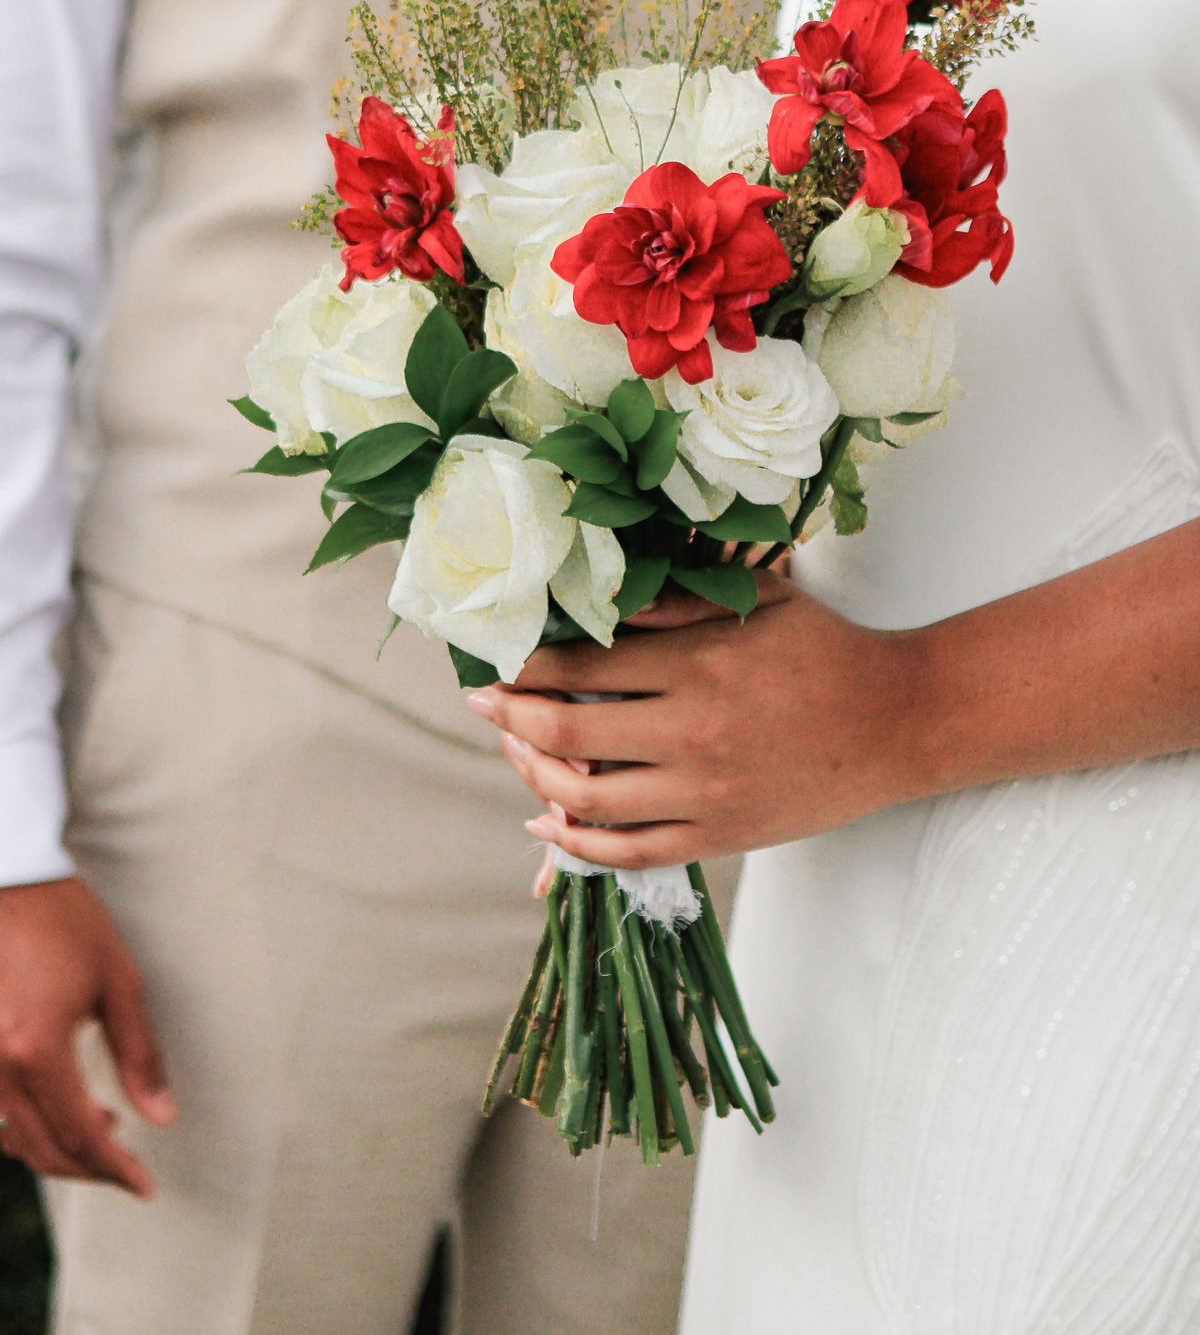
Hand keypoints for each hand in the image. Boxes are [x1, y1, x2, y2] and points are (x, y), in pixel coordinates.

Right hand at [0, 879, 175, 1195]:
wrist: (6, 879)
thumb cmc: (65, 921)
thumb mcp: (117, 981)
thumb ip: (140, 1053)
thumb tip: (161, 1115)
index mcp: (37, 1052)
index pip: (81, 1136)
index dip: (116, 1170)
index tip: (145, 1186)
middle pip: (42, 1150)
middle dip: (89, 1169)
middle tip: (128, 1167)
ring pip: (13, 1137)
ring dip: (58, 1147)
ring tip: (105, 1125)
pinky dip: (29, 1123)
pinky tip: (64, 1102)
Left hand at [472, 571, 919, 868]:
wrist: (897, 721)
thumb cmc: (824, 649)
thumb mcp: (753, 601)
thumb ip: (675, 605)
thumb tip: (597, 607)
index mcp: (696, 666)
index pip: (580, 667)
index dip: (525, 665)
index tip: (497, 659)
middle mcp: (691, 734)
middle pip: (565, 736)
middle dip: (510, 718)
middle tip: (486, 704)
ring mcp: (704, 794)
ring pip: (585, 802)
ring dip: (532, 779)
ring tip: (517, 755)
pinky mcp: (720, 837)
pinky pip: (629, 853)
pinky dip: (577, 845)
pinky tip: (549, 823)